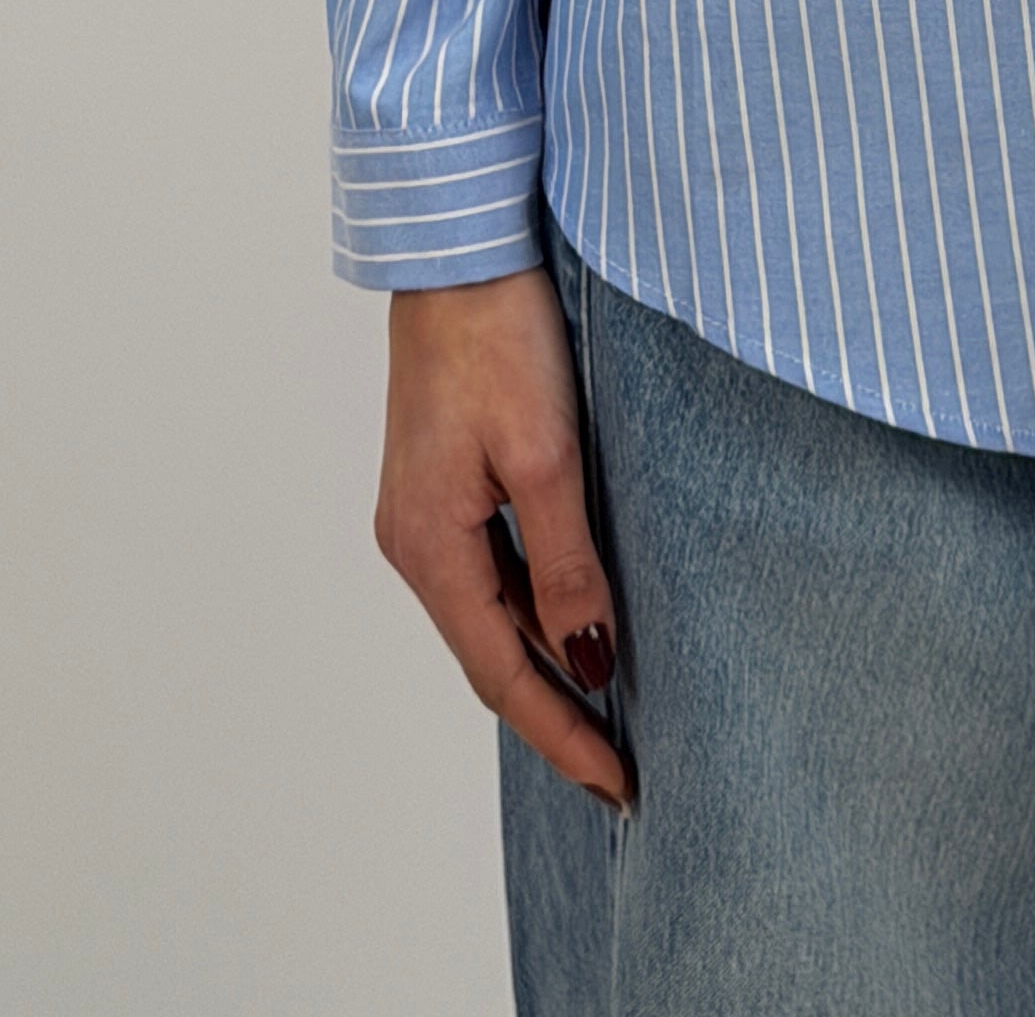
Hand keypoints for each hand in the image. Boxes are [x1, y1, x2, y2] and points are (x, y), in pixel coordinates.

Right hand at [375, 266, 631, 808]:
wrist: (457, 250)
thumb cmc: (497, 337)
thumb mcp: (548, 457)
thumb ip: (569, 565)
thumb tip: (591, 661)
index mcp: (430, 546)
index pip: (502, 675)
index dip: (561, 733)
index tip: (615, 784)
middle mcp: (414, 541)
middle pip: (490, 654)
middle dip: (553, 711)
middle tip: (621, 763)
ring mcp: (423, 511)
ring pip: (491, 612)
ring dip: (545, 658)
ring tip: (610, 706)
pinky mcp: (442, 480)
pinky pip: (490, 569)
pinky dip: (533, 605)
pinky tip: (575, 615)